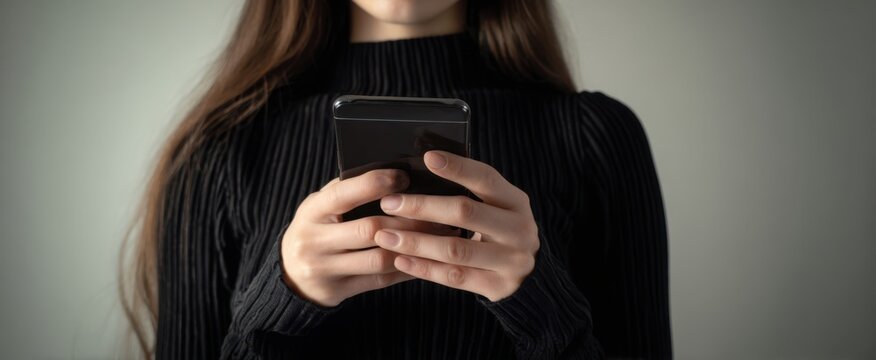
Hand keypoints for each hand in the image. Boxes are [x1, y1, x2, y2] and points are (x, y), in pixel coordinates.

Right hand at [280, 169, 459, 306]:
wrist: (290, 275)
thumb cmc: (316, 228)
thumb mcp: (320, 206)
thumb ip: (347, 192)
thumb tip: (391, 172)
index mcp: (311, 212)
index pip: (343, 195)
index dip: (374, 184)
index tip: (403, 176)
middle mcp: (314, 241)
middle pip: (368, 230)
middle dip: (407, 220)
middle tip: (437, 211)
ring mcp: (325, 269)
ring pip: (379, 259)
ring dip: (413, 246)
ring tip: (440, 234)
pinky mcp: (339, 291)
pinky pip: (381, 281)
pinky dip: (407, 268)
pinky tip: (427, 257)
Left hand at [373, 150, 538, 301]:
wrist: (528, 274)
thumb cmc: (500, 229)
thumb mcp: (497, 206)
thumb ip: (471, 192)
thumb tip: (425, 166)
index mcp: (516, 202)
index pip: (487, 179)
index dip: (458, 167)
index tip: (428, 157)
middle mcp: (518, 230)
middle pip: (466, 213)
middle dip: (422, 207)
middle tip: (389, 203)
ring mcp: (510, 261)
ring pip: (455, 249)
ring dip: (416, 241)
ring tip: (384, 235)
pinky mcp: (498, 287)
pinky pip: (454, 277)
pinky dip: (424, 268)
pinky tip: (400, 260)